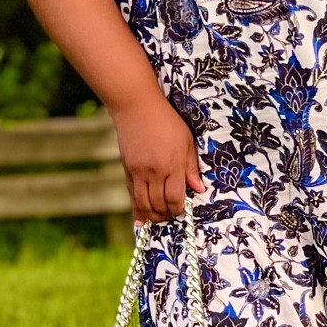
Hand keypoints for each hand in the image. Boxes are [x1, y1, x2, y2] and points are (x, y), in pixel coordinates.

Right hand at [112, 91, 204, 222]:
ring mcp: (138, 171)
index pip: (175, 197)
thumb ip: (191, 167)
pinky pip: (131, 195)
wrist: (136, 106)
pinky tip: (140, 220)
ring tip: (159, 219)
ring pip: (143, 203)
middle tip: (172, 217)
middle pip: (158, 204)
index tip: (183, 211)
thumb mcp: (187, 141)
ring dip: (152, 215)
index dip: (179, 209)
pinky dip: (136, 209)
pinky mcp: (127, 169)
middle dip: (166, 215)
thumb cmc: (167, 121)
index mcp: (172, 164)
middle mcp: (153, 171)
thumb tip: (199, 189)